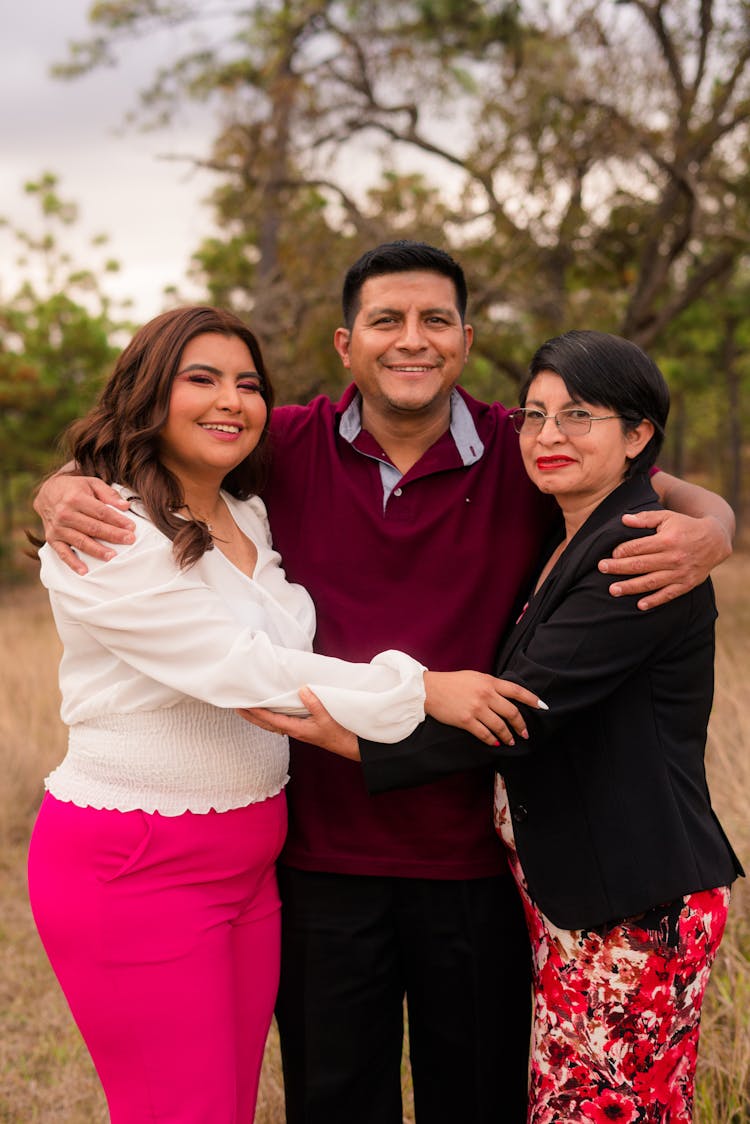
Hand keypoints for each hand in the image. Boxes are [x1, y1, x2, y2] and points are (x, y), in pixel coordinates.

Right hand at [34, 474, 134, 573]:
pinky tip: (84, 571)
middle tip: (129, 541)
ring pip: (80, 541)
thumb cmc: (74, 489)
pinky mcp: (52, 539)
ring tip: (112, 556)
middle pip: (93, 527)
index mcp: (76, 498)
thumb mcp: (91, 483)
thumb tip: (125, 506)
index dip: (117, 520)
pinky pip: (62, 553)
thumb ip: (108, 494)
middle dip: (112, 535)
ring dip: (97, 550)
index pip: (101, 512)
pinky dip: (73, 563)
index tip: (131, 527)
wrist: (47, 493)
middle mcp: (65, 514)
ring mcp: (58, 528)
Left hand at [237, 687, 360, 759]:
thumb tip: (302, 690)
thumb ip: (314, 703)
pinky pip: (282, 722)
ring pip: (273, 724)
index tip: (244, 705)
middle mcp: (294, 731)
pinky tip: (272, 712)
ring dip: (260, 717)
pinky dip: (272, 717)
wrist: (350, 747)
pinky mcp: (303, 729)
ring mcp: (298, 731)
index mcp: (296, 729)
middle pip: (267, 724)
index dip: (257, 712)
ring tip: (249, 709)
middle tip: (237, 707)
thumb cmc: (339, 734)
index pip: (271, 719)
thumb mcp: (327, 718)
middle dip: (252, 716)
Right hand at [423, 670, 546, 746]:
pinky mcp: (466, 721)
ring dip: (508, 735)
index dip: (532, 699)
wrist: (429, 689)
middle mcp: (485, 694)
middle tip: (525, 733)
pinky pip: (484, 734)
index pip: (517, 690)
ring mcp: (476, 708)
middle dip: (521, 724)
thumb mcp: (474, 677)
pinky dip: (492, 739)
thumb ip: (490, 685)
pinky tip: (495, 742)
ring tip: (511, 741)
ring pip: (500, 726)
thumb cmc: (451, 682)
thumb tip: (505, 696)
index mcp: (489, 681)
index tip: (543, 707)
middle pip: (511, 712)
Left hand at [598, 510, 731, 610]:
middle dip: (619, 568)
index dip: (623, 551)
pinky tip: (640, 605)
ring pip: (652, 582)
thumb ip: (645, 518)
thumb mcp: (667, 517)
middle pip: (641, 565)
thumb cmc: (685, 526)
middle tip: (601, 569)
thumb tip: (623, 519)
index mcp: (667, 540)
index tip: (610, 554)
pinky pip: (668, 595)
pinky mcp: (686, 584)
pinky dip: (654, 601)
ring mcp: (680, 573)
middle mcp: (674, 558)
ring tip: (613, 590)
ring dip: (631, 587)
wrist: (715, 540)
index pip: (639, 547)